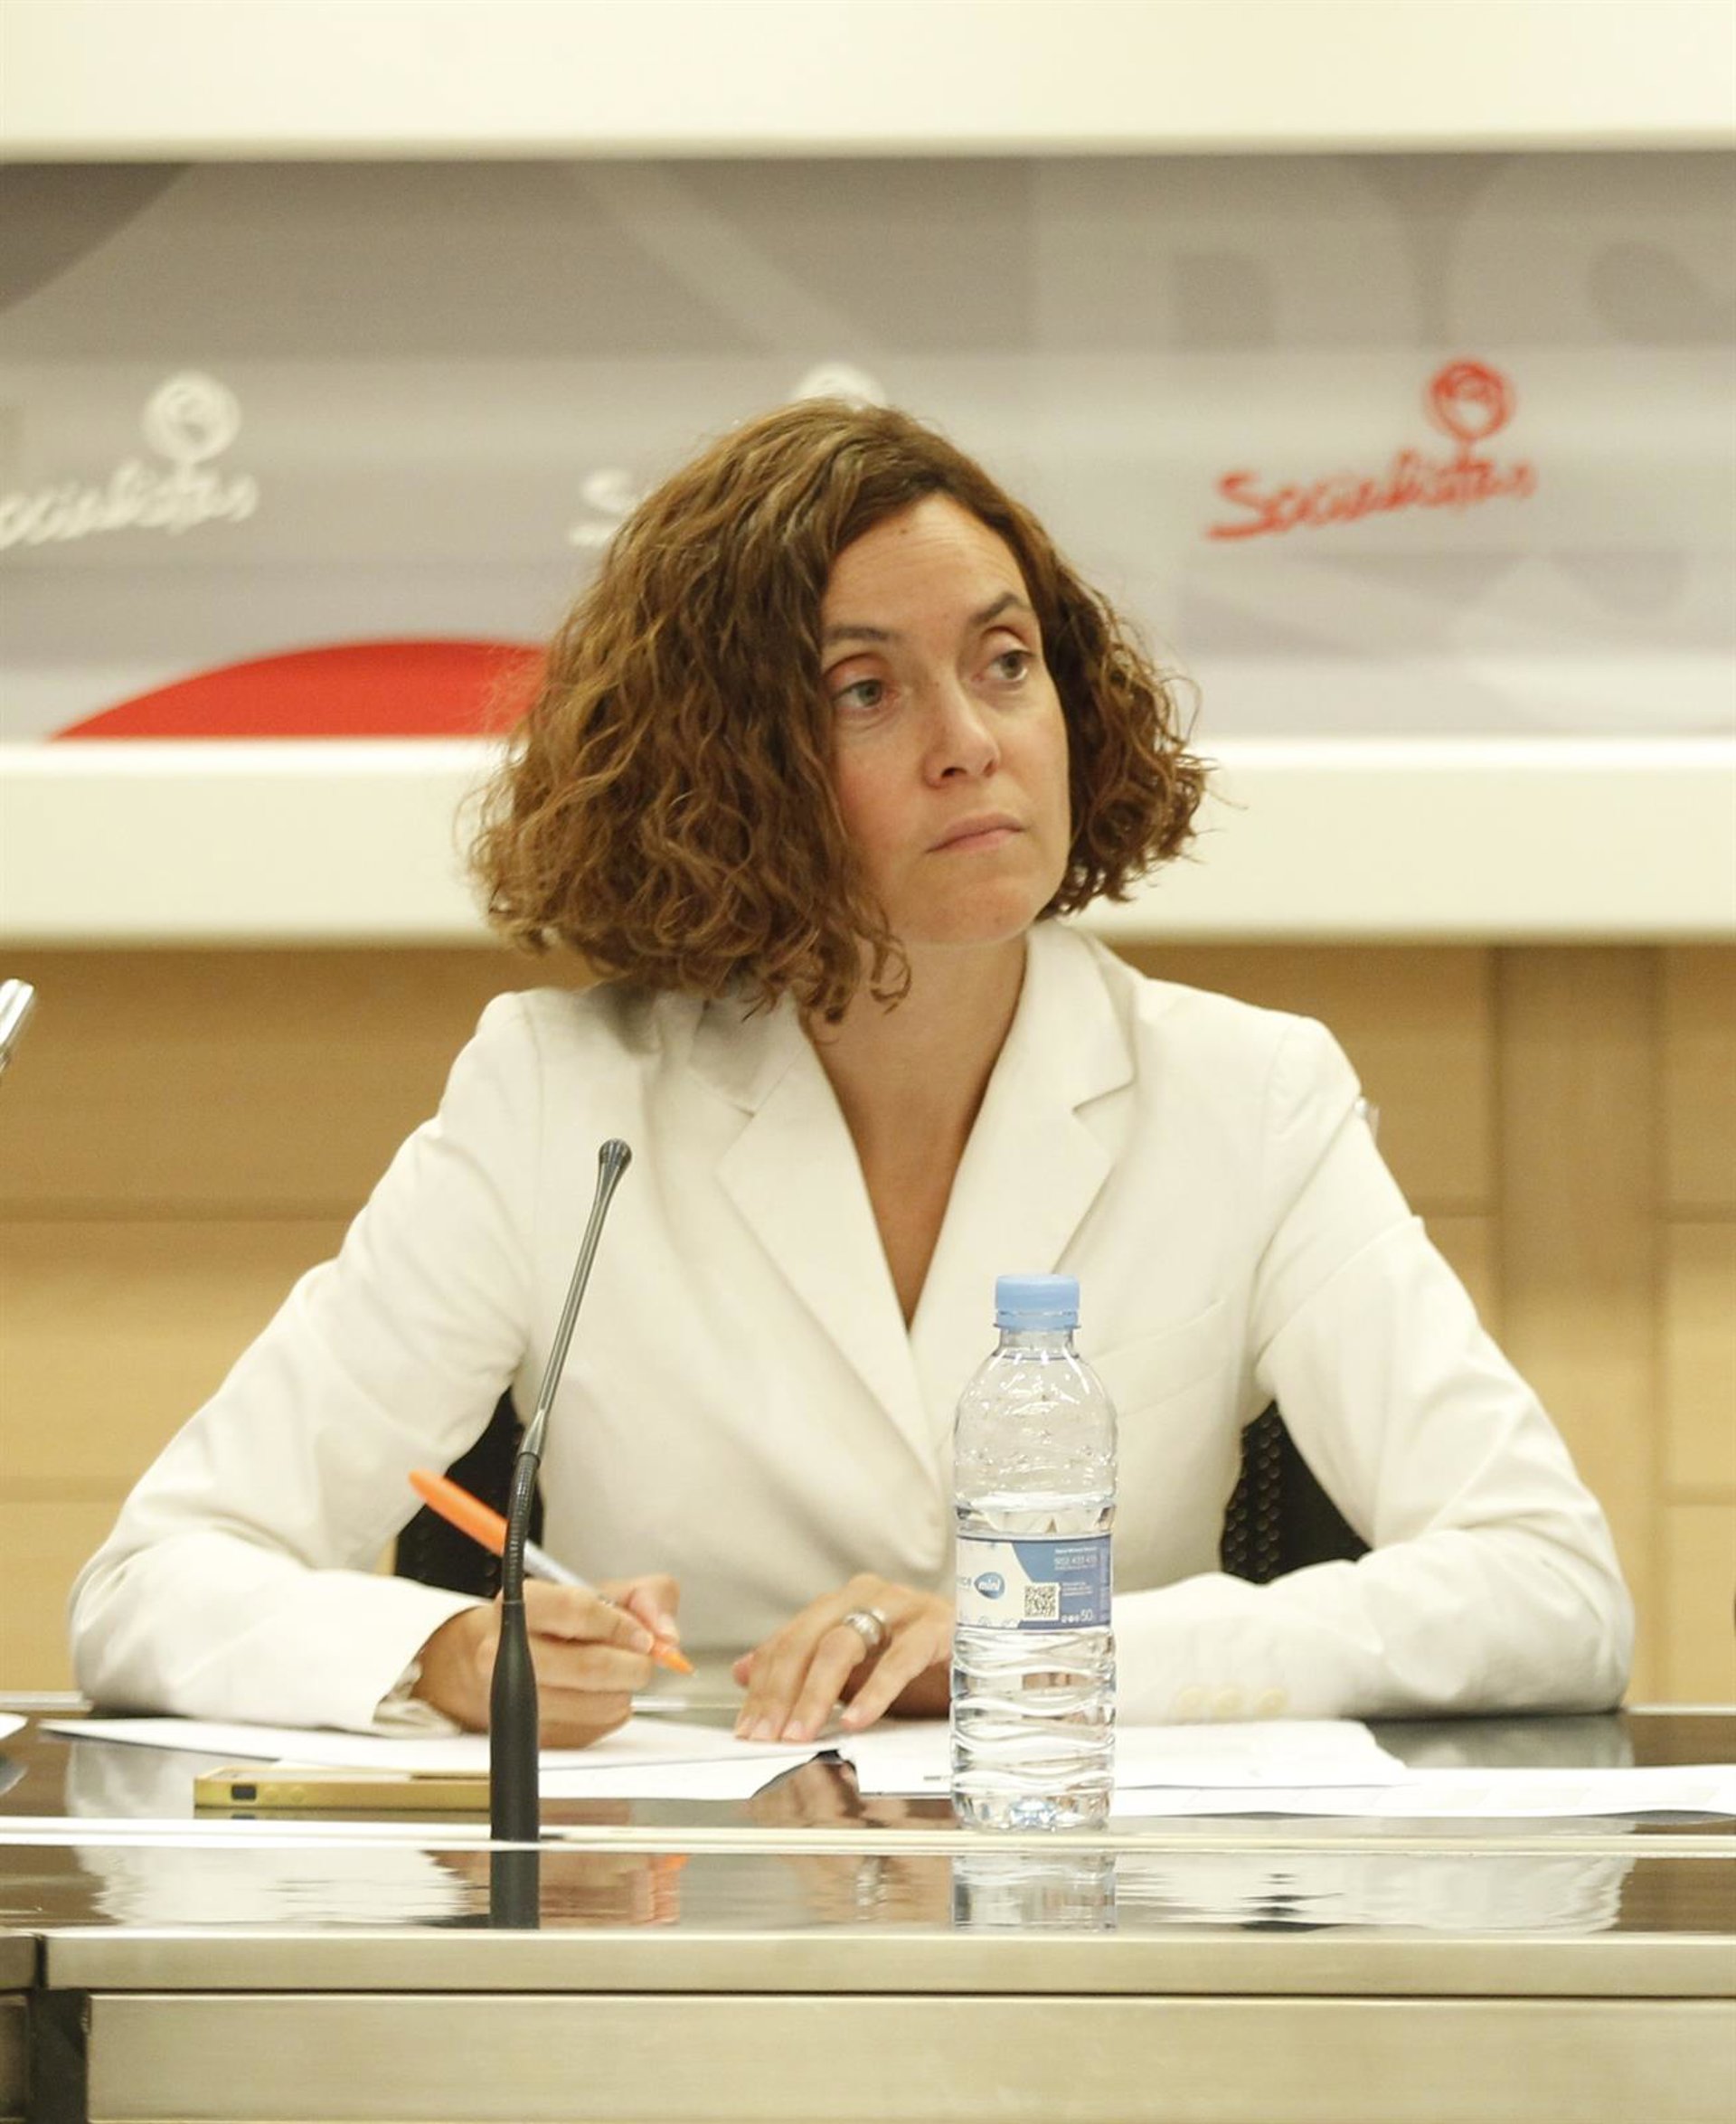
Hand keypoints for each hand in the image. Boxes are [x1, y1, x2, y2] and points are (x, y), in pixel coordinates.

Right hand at [412, 1573, 679, 1747]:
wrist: (508, 1657)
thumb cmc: (561, 1624)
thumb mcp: (604, 1593)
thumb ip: (647, 1598)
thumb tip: (668, 1636)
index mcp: (524, 1602)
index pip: (574, 1610)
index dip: (619, 1626)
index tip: (644, 1637)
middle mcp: (506, 1649)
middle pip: (586, 1666)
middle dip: (631, 1666)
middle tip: (644, 1662)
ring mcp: (510, 1696)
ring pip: (589, 1704)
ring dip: (622, 1694)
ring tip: (622, 1678)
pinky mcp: (525, 1732)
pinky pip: (586, 1731)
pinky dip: (608, 1715)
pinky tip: (600, 1696)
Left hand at [731, 1574, 951, 1742]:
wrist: (992, 1650)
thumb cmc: (921, 1660)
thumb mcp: (857, 1667)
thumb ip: (802, 1665)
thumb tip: (742, 1671)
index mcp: (844, 1601)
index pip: (788, 1639)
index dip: (763, 1684)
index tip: (747, 1727)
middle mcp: (869, 1595)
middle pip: (807, 1639)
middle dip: (780, 1691)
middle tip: (766, 1735)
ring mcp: (904, 1607)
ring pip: (843, 1644)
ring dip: (816, 1694)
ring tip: (801, 1732)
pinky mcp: (938, 1628)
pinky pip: (899, 1659)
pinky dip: (873, 1692)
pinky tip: (855, 1719)